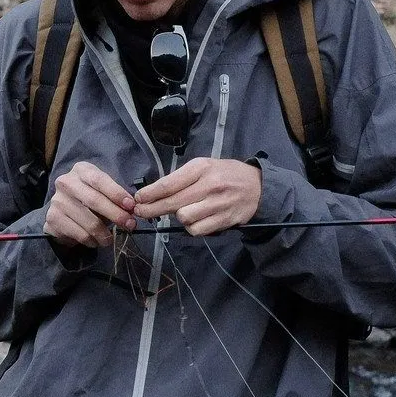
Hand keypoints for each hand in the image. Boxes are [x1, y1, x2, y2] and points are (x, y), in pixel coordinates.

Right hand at [45, 161, 137, 248]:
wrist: (62, 212)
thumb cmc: (88, 198)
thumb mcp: (101, 191)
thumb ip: (115, 197)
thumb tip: (131, 210)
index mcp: (81, 170)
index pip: (99, 180)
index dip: (116, 193)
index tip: (131, 206)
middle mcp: (66, 182)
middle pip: (94, 200)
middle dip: (115, 214)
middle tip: (129, 225)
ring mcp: (58, 201)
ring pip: (89, 222)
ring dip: (105, 234)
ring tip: (111, 238)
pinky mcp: (53, 219)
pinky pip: (80, 235)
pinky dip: (93, 241)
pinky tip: (95, 240)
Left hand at [132, 158, 262, 235]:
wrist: (257, 186)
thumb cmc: (224, 174)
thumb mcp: (203, 166)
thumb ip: (181, 178)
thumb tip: (154, 193)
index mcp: (201, 168)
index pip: (169, 184)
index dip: (150, 194)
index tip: (138, 199)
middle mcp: (209, 186)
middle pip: (172, 203)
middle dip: (152, 209)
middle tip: (141, 212)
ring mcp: (218, 204)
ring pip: (184, 218)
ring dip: (178, 217)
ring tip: (182, 212)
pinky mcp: (224, 220)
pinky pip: (197, 230)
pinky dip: (192, 227)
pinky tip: (195, 220)